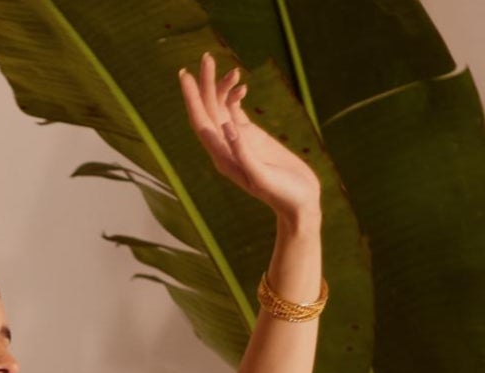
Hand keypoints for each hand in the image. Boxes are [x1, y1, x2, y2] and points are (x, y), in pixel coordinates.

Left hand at [178, 49, 321, 223]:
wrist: (298, 203)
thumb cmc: (282, 194)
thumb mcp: (262, 176)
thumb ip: (245, 153)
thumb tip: (228, 126)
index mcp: (223, 158)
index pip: (201, 123)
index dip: (192, 99)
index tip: (186, 75)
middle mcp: (225, 148)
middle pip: (208, 111)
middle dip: (205, 84)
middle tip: (206, 57)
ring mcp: (237, 141)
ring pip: (221, 109)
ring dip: (221, 87)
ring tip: (233, 69)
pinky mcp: (251, 137)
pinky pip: (235, 112)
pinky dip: (235, 97)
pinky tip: (242, 86)